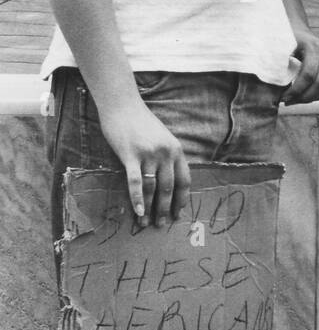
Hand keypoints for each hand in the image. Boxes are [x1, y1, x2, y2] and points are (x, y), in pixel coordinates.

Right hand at [97, 96, 190, 226]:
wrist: (122, 105)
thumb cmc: (140, 122)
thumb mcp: (162, 138)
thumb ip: (166, 156)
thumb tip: (166, 179)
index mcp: (176, 150)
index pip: (184, 180)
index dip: (182, 198)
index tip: (179, 213)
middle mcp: (166, 154)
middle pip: (170, 187)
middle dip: (166, 208)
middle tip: (163, 224)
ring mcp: (149, 155)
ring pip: (153, 188)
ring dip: (150, 208)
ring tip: (147, 223)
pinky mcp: (131, 155)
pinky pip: (136, 182)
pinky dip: (137, 198)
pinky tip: (137, 211)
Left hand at [282, 30, 318, 105]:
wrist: (298, 28)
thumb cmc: (286, 37)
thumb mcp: (281, 45)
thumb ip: (278, 62)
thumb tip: (274, 85)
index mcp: (314, 47)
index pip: (309, 74)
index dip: (296, 89)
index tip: (283, 97)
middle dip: (304, 97)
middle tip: (288, 102)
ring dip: (311, 98)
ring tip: (295, 100)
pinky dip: (318, 96)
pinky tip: (304, 96)